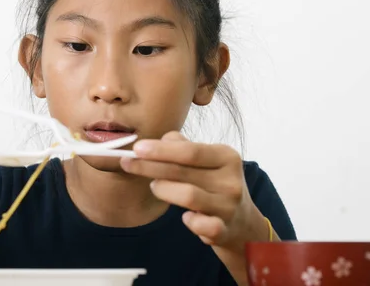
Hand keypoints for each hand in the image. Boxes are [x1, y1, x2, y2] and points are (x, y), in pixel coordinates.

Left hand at [120, 131, 268, 252]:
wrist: (242, 222)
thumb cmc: (214, 184)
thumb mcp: (206, 160)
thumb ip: (182, 146)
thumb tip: (159, 140)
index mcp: (226, 156)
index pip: (190, 151)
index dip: (161, 150)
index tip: (137, 148)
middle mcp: (230, 180)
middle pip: (183, 171)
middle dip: (150, 166)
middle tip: (128, 163)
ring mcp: (229, 207)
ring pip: (188, 196)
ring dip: (164, 190)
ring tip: (154, 186)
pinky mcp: (224, 230)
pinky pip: (204, 226)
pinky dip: (191, 222)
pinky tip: (185, 217)